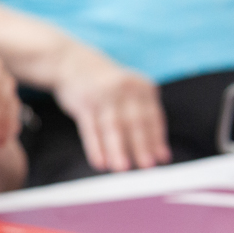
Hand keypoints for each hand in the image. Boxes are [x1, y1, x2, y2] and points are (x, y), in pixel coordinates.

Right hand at [53, 47, 170, 171]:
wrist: (71, 62)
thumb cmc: (106, 84)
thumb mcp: (130, 90)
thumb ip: (143, 115)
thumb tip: (160, 152)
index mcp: (142, 87)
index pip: (153, 117)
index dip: (157, 139)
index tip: (162, 160)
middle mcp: (124, 89)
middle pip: (134, 123)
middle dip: (141, 147)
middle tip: (146, 168)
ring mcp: (102, 95)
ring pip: (112, 127)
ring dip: (117, 150)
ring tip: (122, 169)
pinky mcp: (83, 102)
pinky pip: (90, 129)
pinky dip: (95, 147)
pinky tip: (100, 162)